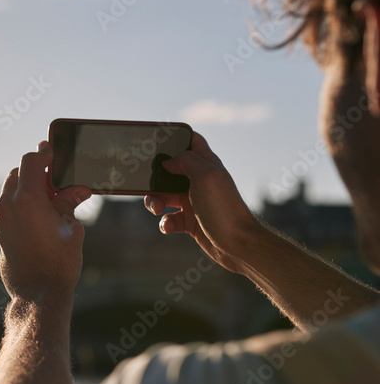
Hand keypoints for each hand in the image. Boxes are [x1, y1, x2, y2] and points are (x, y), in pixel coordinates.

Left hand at [0, 141, 92, 303]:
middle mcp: (7, 206)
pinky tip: (39, 215)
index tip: (53, 151)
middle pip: (18, 173)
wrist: (38, 295)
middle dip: (35, 171)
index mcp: (27, 199)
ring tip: (50, 198)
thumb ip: (69, 203)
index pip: (31, 161)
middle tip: (55, 177)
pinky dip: (20, 204)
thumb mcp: (71, 228)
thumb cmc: (59, 263)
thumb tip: (79, 189)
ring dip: (27, 187)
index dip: (43, 153)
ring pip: (10, 190)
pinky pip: (7, 208)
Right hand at [143, 132, 262, 273]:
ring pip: (164, 195)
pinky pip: (169, 218)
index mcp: (206, 165)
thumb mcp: (205, 176)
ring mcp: (194, 201)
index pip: (191, 142)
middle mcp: (199, 181)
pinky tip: (169, 225)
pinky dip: (165, 222)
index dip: (175, 137)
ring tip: (157, 209)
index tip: (157, 141)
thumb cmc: (224, 209)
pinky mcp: (190, 221)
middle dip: (155, 177)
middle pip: (170, 170)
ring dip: (155, 201)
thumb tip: (167, 161)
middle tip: (147, 183)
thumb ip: (186, 160)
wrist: (237, 245)